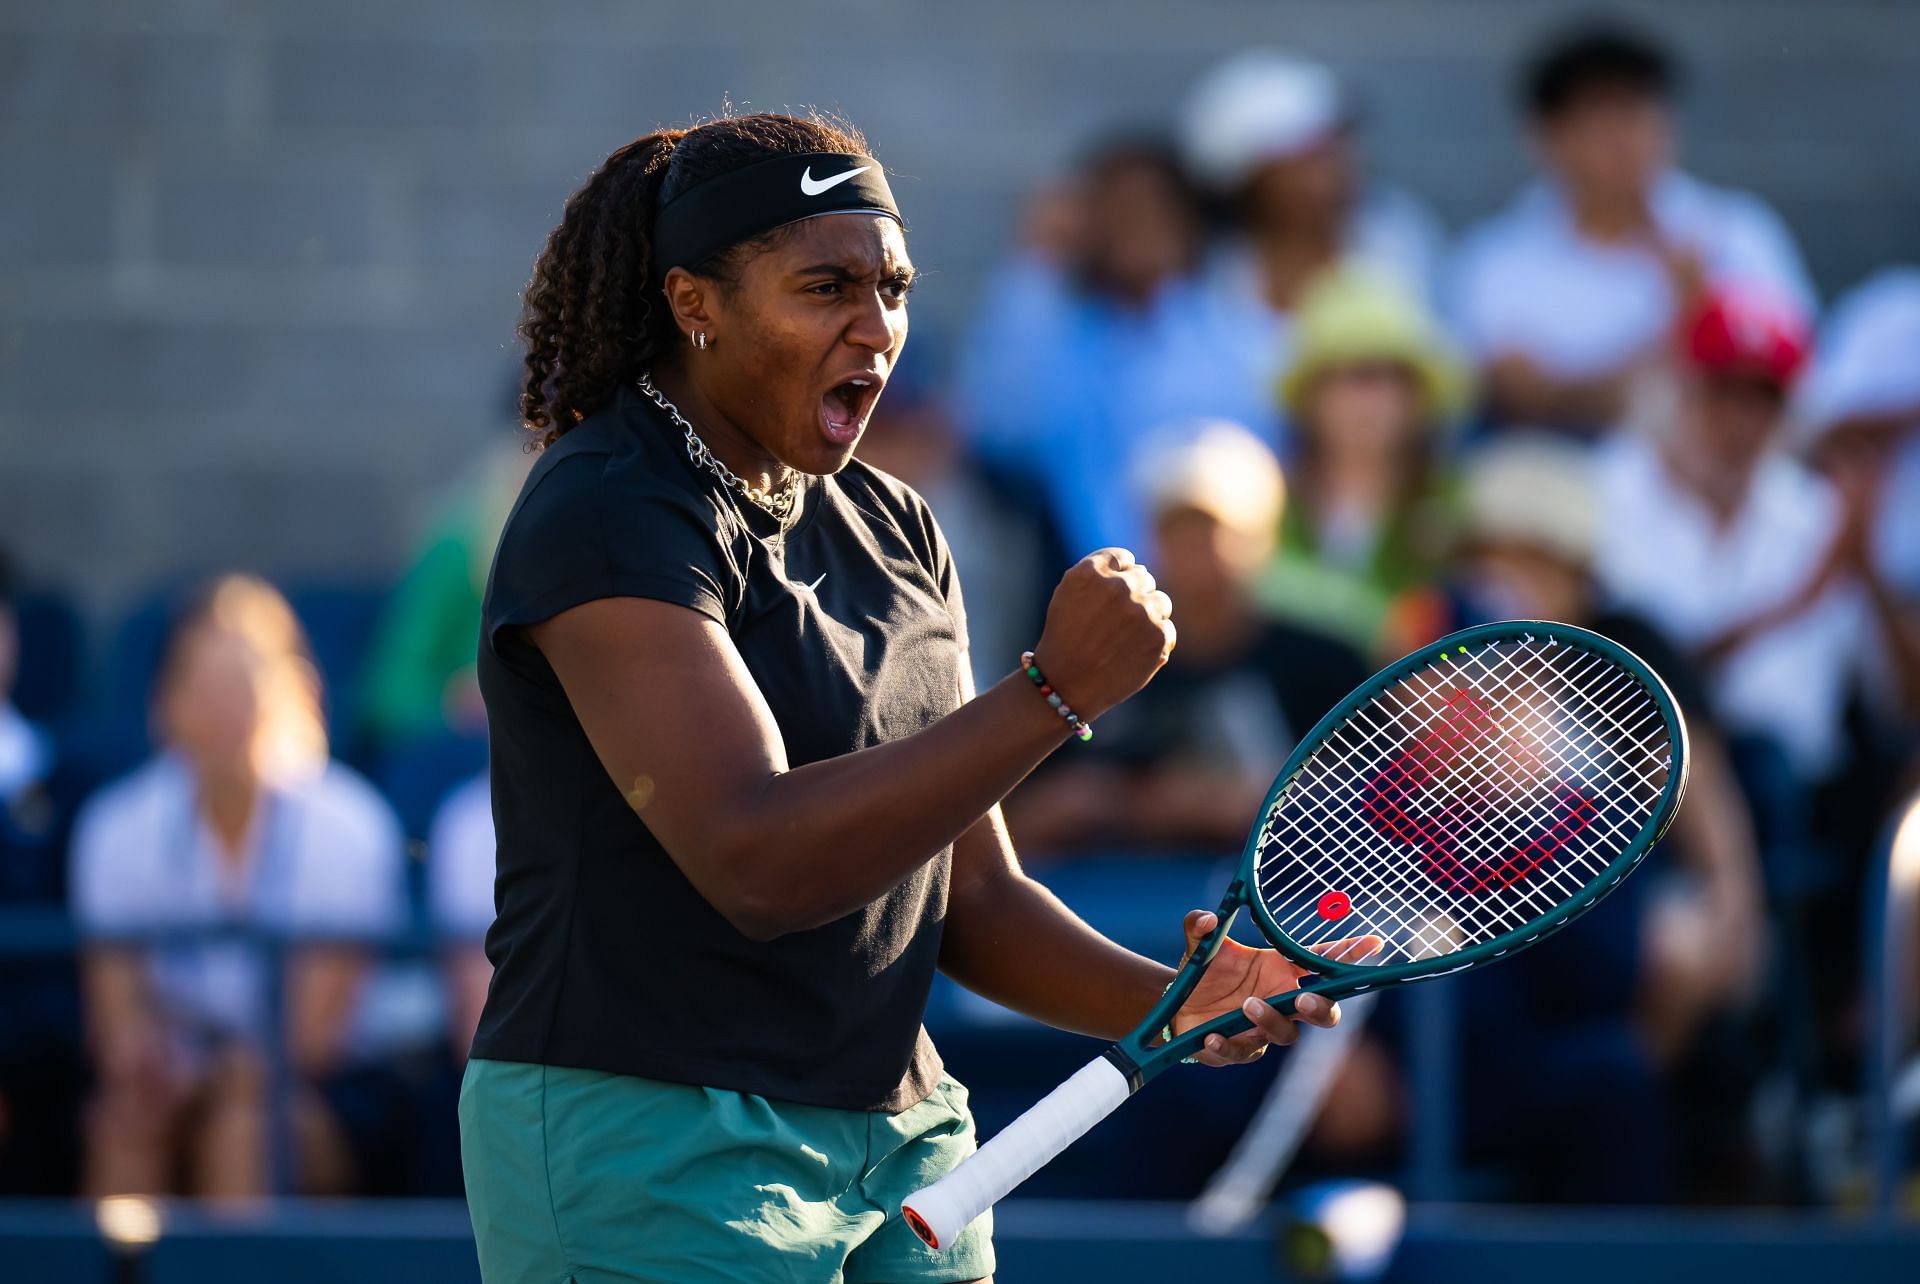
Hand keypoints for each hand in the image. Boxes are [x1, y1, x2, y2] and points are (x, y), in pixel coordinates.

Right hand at [1032, 548, 1174, 721]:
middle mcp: (1118, 587)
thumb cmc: (1065, 639)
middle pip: (1143, 578)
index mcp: (1090, 572)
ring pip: (1161, 601)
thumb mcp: (1068, 595)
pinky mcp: (1159, 635)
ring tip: (1125, 638)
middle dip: (1133, 596)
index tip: (1110, 597)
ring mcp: (1141, 611)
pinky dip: (1154, 641)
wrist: (1066, 685)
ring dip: (1149, 615)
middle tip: (1115, 624)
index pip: (1122, 558)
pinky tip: (1132, 653)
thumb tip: (1136, 568)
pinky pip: (1167, 628)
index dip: (1118, 577)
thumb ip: (1099, 575)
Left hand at [1168, 910, 1380, 1066]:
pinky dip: (1229, 1045)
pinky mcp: (1239, 1049)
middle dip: (1322, 1008)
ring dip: (1271, 1021)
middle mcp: (1279, 1001)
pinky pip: (1242, 1052)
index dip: (1349, 954)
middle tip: (1304, 999)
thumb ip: (1200, 926)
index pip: (1321, 962)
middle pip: (1323, 1011)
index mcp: (1280, 970)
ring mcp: (1263, 1028)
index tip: (1372, 943)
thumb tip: (1208, 918)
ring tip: (1248, 1005)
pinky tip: (1212, 1037)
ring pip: (1286, 1035)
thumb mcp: (1199, 946)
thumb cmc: (1203, 973)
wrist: (1177, 1006)